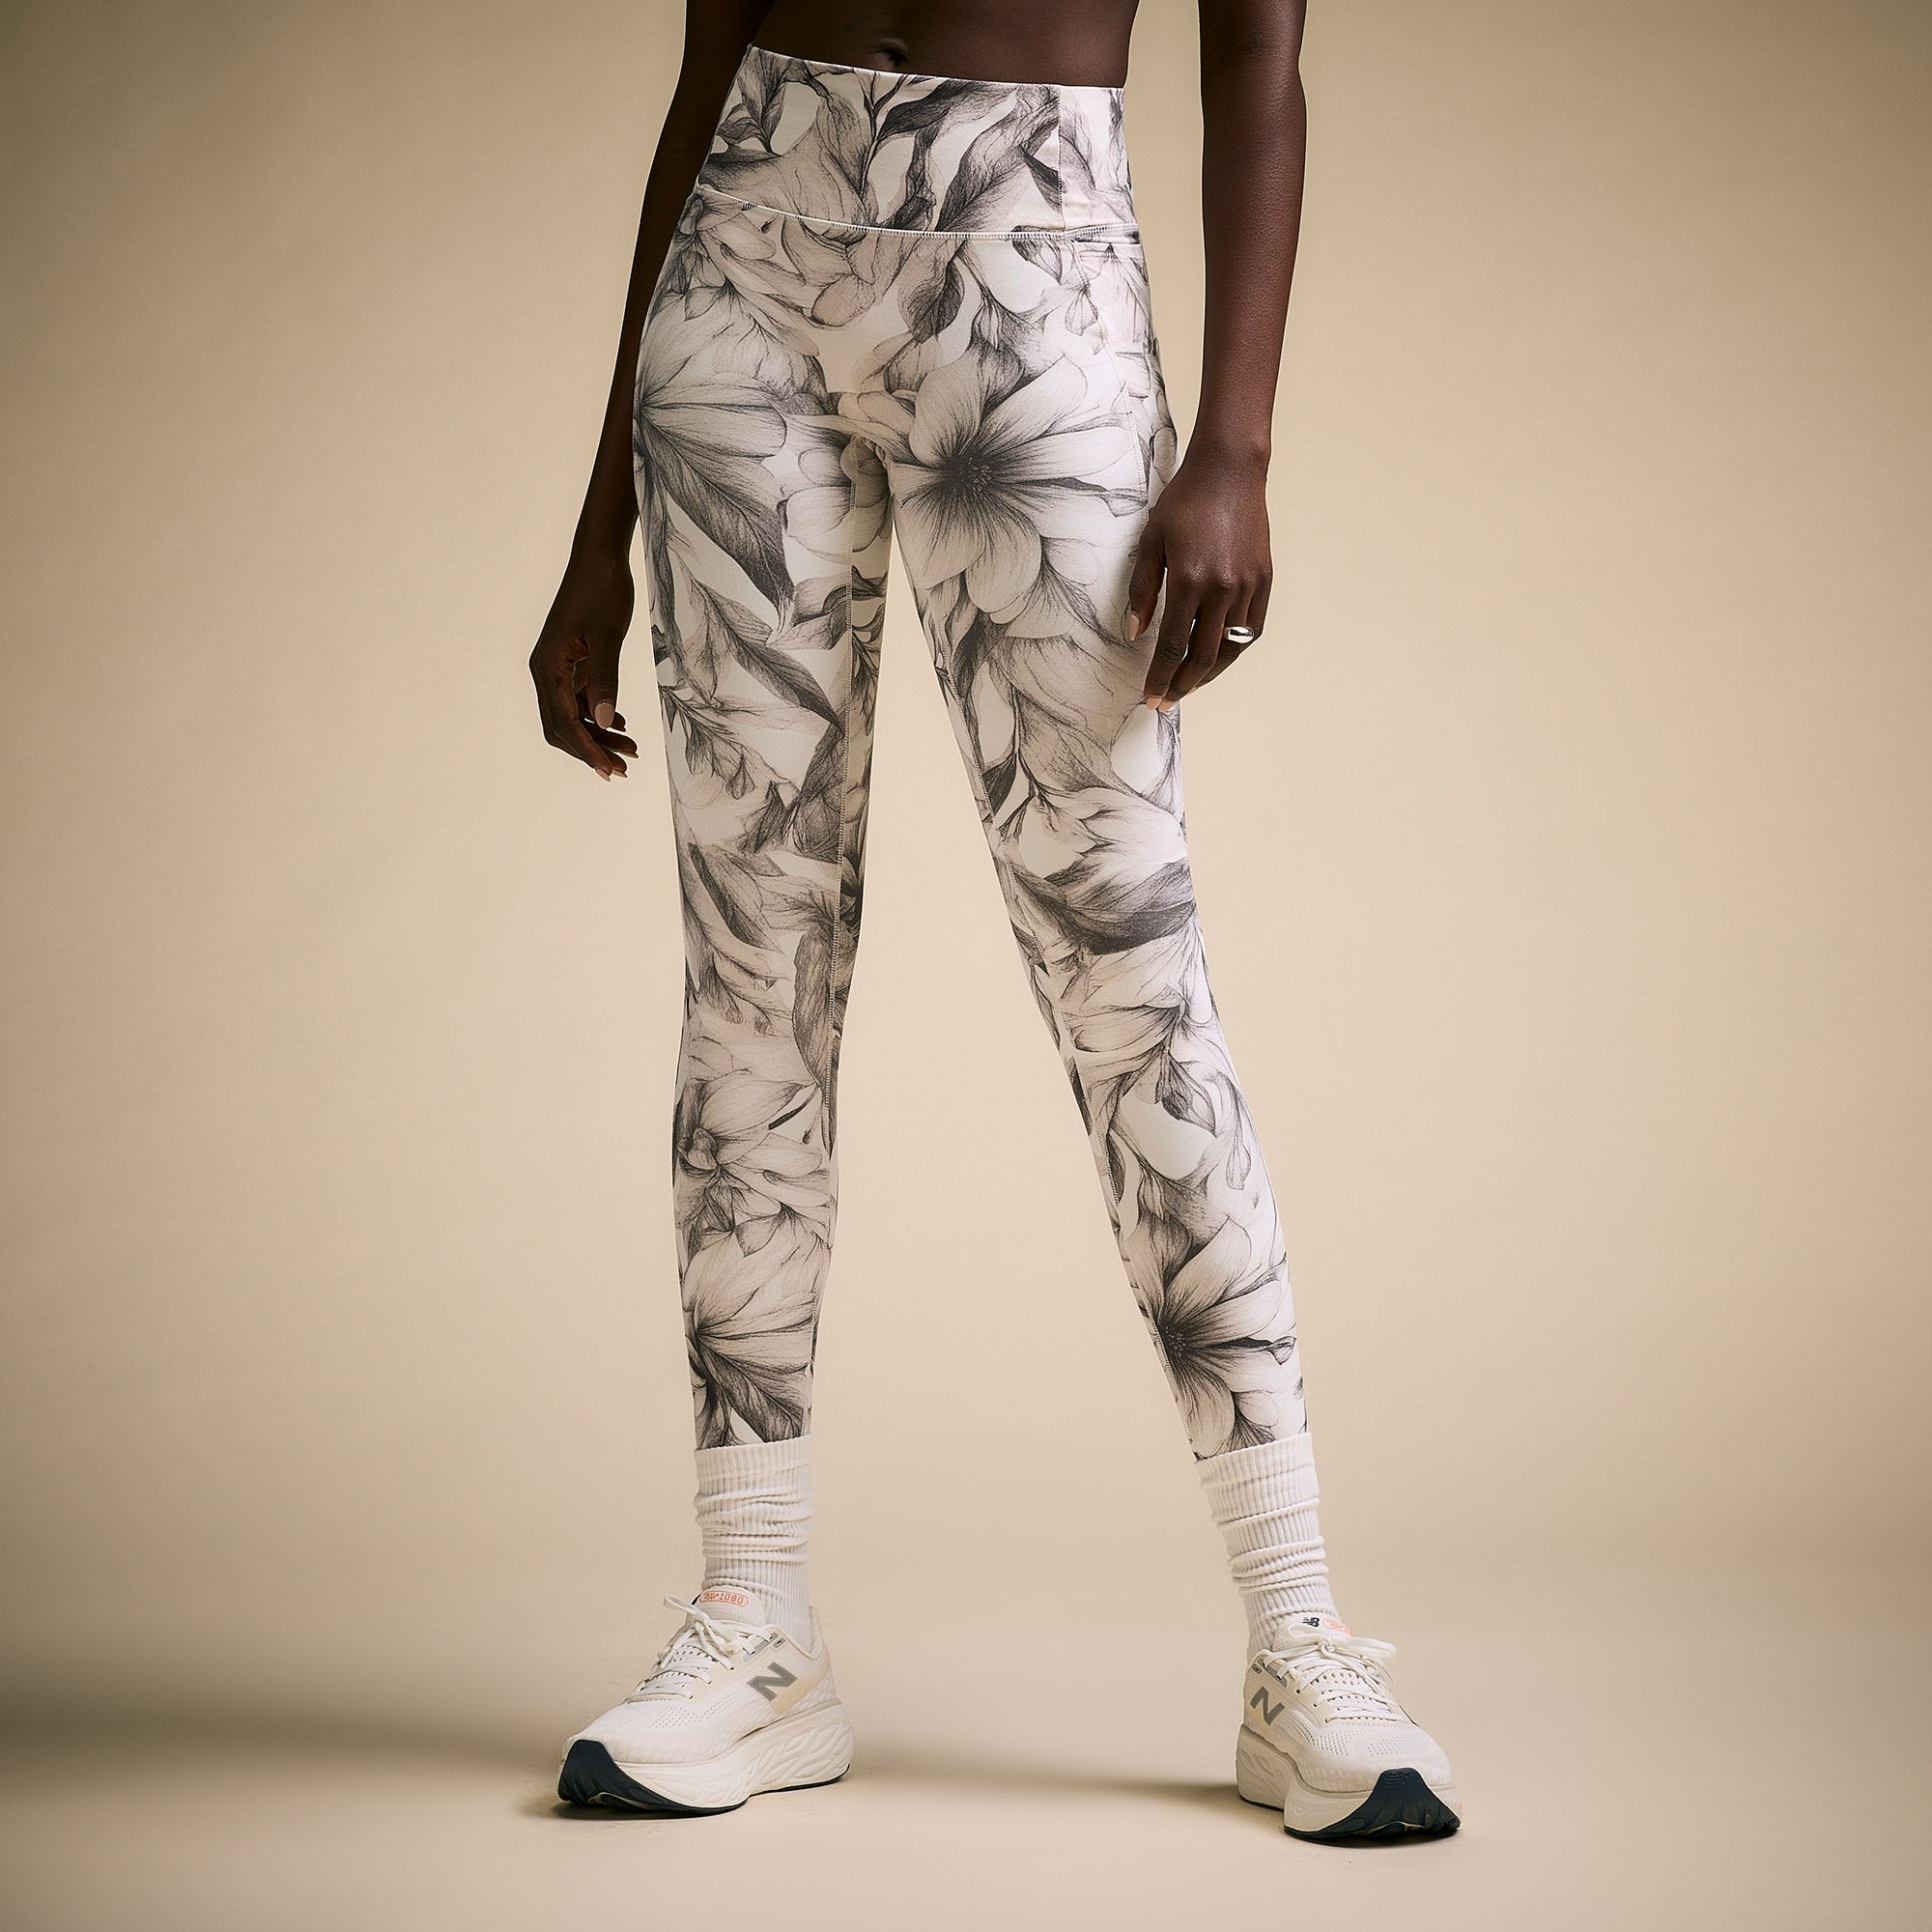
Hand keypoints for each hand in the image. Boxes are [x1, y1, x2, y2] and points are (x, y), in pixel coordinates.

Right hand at [528, 552, 639, 779]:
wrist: (599, 558)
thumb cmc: (603, 590)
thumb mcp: (607, 636)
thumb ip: (605, 679)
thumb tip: (601, 721)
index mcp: (548, 666)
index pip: (564, 722)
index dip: (587, 750)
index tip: (610, 770)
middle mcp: (546, 671)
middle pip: (561, 727)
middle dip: (590, 750)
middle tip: (624, 768)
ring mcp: (557, 668)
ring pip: (571, 715)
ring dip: (597, 735)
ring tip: (630, 750)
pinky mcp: (570, 662)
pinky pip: (578, 700)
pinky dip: (596, 716)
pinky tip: (619, 723)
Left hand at [1124, 456, 1272, 709]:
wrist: (1230, 470)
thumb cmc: (1185, 501)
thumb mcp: (1151, 541)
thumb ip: (1142, 590)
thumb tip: (1135, 633)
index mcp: (1189, 580)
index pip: (1171, 645)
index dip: (1159, 677)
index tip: (1149, 698)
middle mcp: (1223, 588)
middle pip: (1202, 656)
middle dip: (1182, 685)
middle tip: (1166, 702)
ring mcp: (1248, 585)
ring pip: (1230, 648)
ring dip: (1208, 673)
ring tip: (1189, 685)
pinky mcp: (1264, 579)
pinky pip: (1251, 629)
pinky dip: (1234, 649)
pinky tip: (1218, 657)